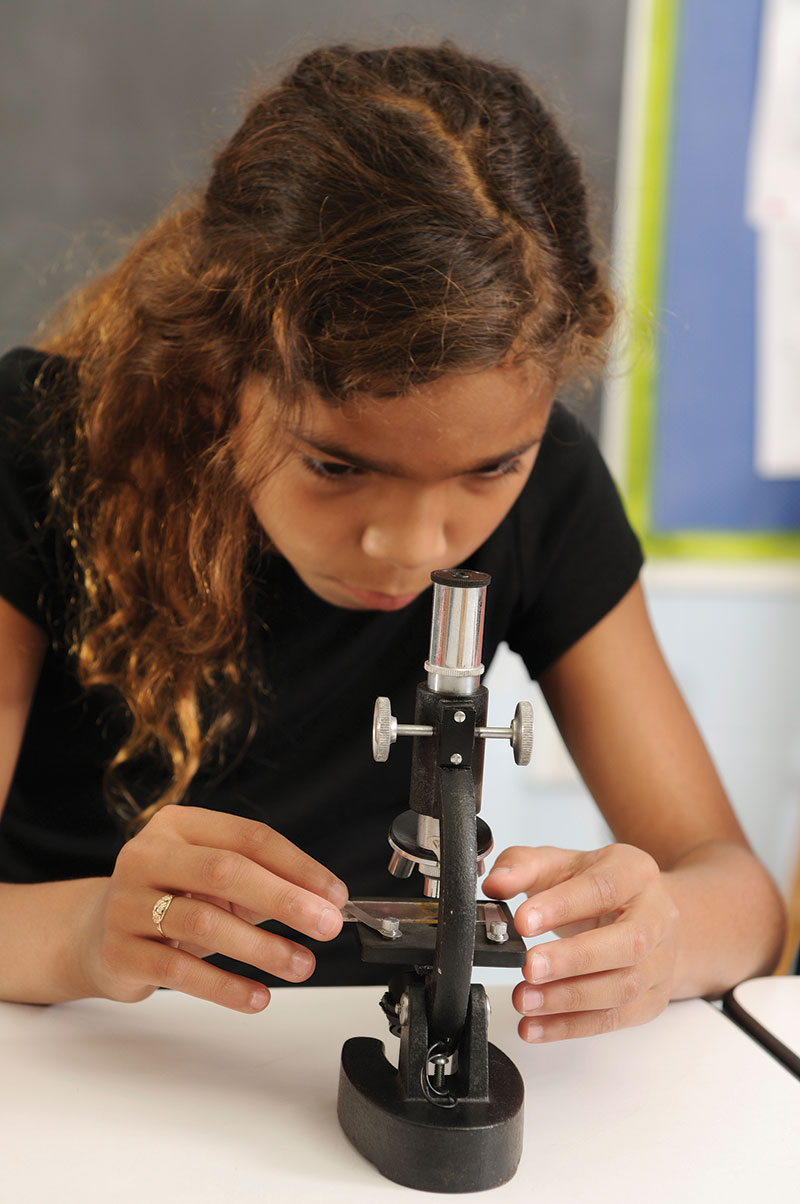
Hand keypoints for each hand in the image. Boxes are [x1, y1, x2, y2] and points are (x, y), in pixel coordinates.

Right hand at [78, 805, 347, 1011]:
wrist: (96, 934)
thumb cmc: (171, 899)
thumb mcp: (214, 881)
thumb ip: (265, 884)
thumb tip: (326, 904)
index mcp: (178, 825)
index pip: (249, 837)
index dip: (297, 865)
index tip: (335, 894)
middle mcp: (147, 856)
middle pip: (225, 871)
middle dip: (285, 900)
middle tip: (327, 926)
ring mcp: (127, 903)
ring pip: (203, 923)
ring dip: (262, 948)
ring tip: (301, 964)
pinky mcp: (119, 952)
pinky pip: (180, 971)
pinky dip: (226, 987)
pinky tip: (258, 997)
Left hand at [482, 844, 679, 1041]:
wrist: (643, 914)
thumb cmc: (597, 887)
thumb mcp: (559, 864)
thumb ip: (522, 867)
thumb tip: (495, 883)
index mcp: (634, 872)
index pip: (603, 889)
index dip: (561, 907)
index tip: (522, 921)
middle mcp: (657, 916)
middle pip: (627, 943)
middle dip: (574, 959)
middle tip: (529, 968)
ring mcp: (660, 961)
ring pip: (624, 987)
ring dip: (570, 999)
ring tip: (525, 1000)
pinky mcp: (651, 1000)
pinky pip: (615, 1019)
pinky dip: (572, 1026)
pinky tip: (536, 1026)